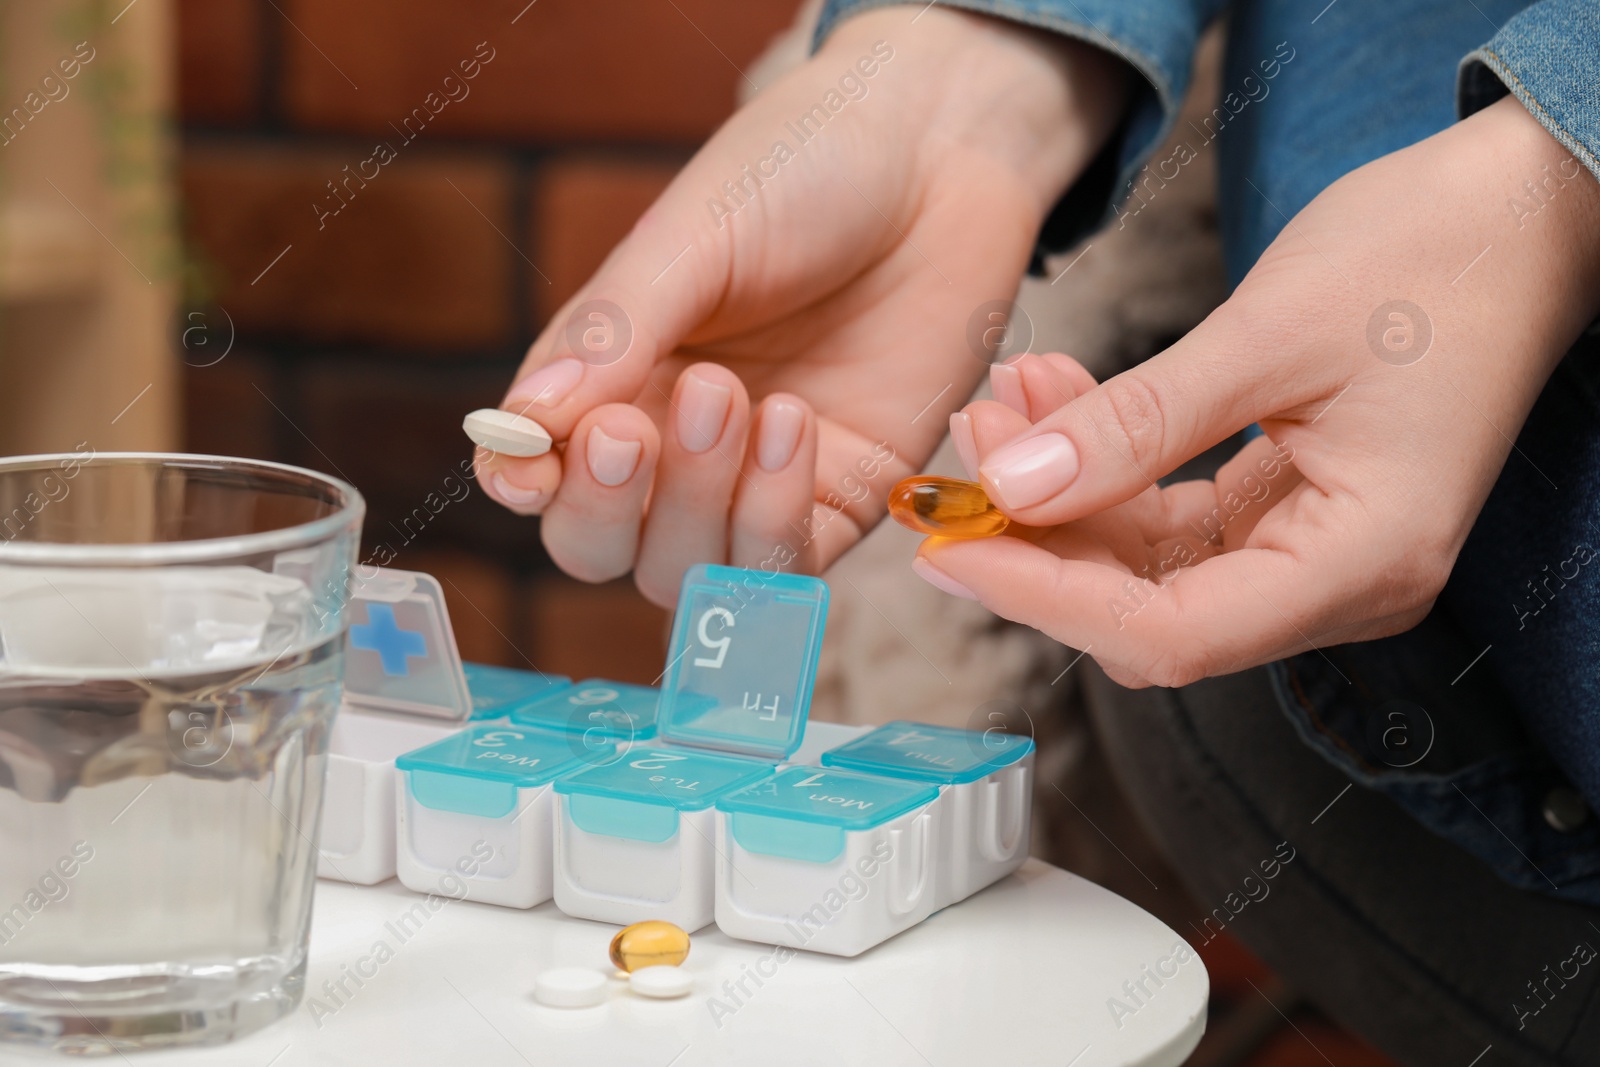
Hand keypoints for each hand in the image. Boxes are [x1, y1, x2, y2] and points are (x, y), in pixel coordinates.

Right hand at [474, 5, 1127, 603]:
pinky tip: (794, 427)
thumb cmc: (802, 170)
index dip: (526, 483)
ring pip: (686, 572)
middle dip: (608, 507)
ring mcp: (754, 484)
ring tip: (744, 396)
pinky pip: (784, 567)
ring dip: (700, 506)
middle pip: (599, 548)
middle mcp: (672, 447)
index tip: (536, 460)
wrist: (939, 156)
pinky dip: (774, 520)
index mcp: (611, 377)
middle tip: (637, 429)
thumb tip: (522, 422)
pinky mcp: (840, 500)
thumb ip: (611, 333)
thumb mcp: (693, 237)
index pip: (537, 473)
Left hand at [921, 97, 1599, 687]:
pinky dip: (1105, 465)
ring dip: (1064, 491)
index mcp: (1362, 562)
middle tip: (965, 453)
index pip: (1172, 634)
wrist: (1522, 212)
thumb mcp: (1268, 336)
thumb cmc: (1437, 256)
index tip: (952, 549)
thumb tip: (1016, 488)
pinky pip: (1169, 515)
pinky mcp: (1287, 506)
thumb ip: (1137, 424)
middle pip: (1148, 609)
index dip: (1047, 601)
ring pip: (1147, 563)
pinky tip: (1055, 399)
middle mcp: (1340, 580)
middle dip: (1041, 538)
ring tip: (1000, 404)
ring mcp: (1313, 547)